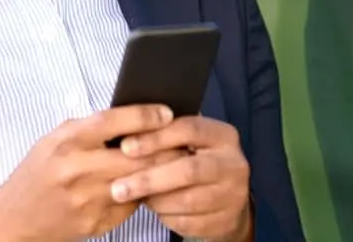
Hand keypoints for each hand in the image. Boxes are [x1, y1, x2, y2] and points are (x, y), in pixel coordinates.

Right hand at [0, 104, 184, 241]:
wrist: (16, 219)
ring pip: (139, 182)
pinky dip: (144, 192)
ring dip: (162, 171)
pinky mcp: (96, 222)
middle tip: (183, 138)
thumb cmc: (39, 171)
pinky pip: (132, 205)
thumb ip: (90, 127)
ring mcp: (88, 199)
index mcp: (68, 142)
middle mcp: (78, 169)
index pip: (112, 122)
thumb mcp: (56, 138)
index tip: (166, 113)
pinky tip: (153, 184)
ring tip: (177, 159)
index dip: (144, 116)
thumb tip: (133, 116)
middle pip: (136, 156)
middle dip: (165, 146)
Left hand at [111, 116, 252, 241]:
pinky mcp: (225, 220)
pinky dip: (165, 216)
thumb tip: (126, 130)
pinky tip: (154, 208)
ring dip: (154, 200)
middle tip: (118, 187)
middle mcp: (234, 164)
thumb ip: (166, 133)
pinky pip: (188, 222)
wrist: (229, 195)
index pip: (189, 129)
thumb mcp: (190, 140)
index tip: (125, 147)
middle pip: (189, 170)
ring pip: (186, 200)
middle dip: (149, 179)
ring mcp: (233, 195)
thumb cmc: (198, 158)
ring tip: (134, 197)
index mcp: (223, 135)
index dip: (156, 138)